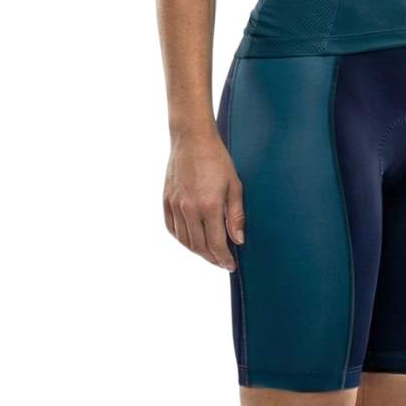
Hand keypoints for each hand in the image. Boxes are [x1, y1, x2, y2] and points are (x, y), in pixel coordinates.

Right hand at [164, 129, 244, 270]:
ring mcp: (175, 205)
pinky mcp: (167, 200)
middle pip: (199, 247)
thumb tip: (238, 240)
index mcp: (208, 206)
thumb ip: (236, 216)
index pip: (216, 244)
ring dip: (197, 251)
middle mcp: (189, 209)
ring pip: (184, 240)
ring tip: (209, 253)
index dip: (224, 259)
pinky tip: (191, 240)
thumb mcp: (234, 186)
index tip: (230, 265)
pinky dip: (182, 239)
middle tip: (222, 262)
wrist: (192, 139)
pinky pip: (172, 228)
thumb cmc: (217, 160)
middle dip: (212, 258)